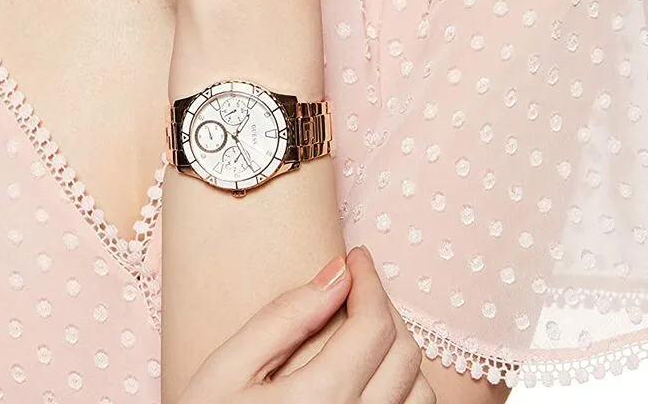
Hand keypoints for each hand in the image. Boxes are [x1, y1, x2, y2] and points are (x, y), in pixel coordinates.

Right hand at [177, 245, 435, 403]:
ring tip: (363, 329)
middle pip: (404, 354)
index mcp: (320, 400)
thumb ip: (284, 318)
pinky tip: (369, 374)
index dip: (370, 279)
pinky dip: (402, 391)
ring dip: (400, 352)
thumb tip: (337, 272)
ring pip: (419, 394)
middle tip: (355, 285)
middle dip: (384, 306)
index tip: (356, 257)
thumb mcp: (227, 370)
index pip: (375, 325)